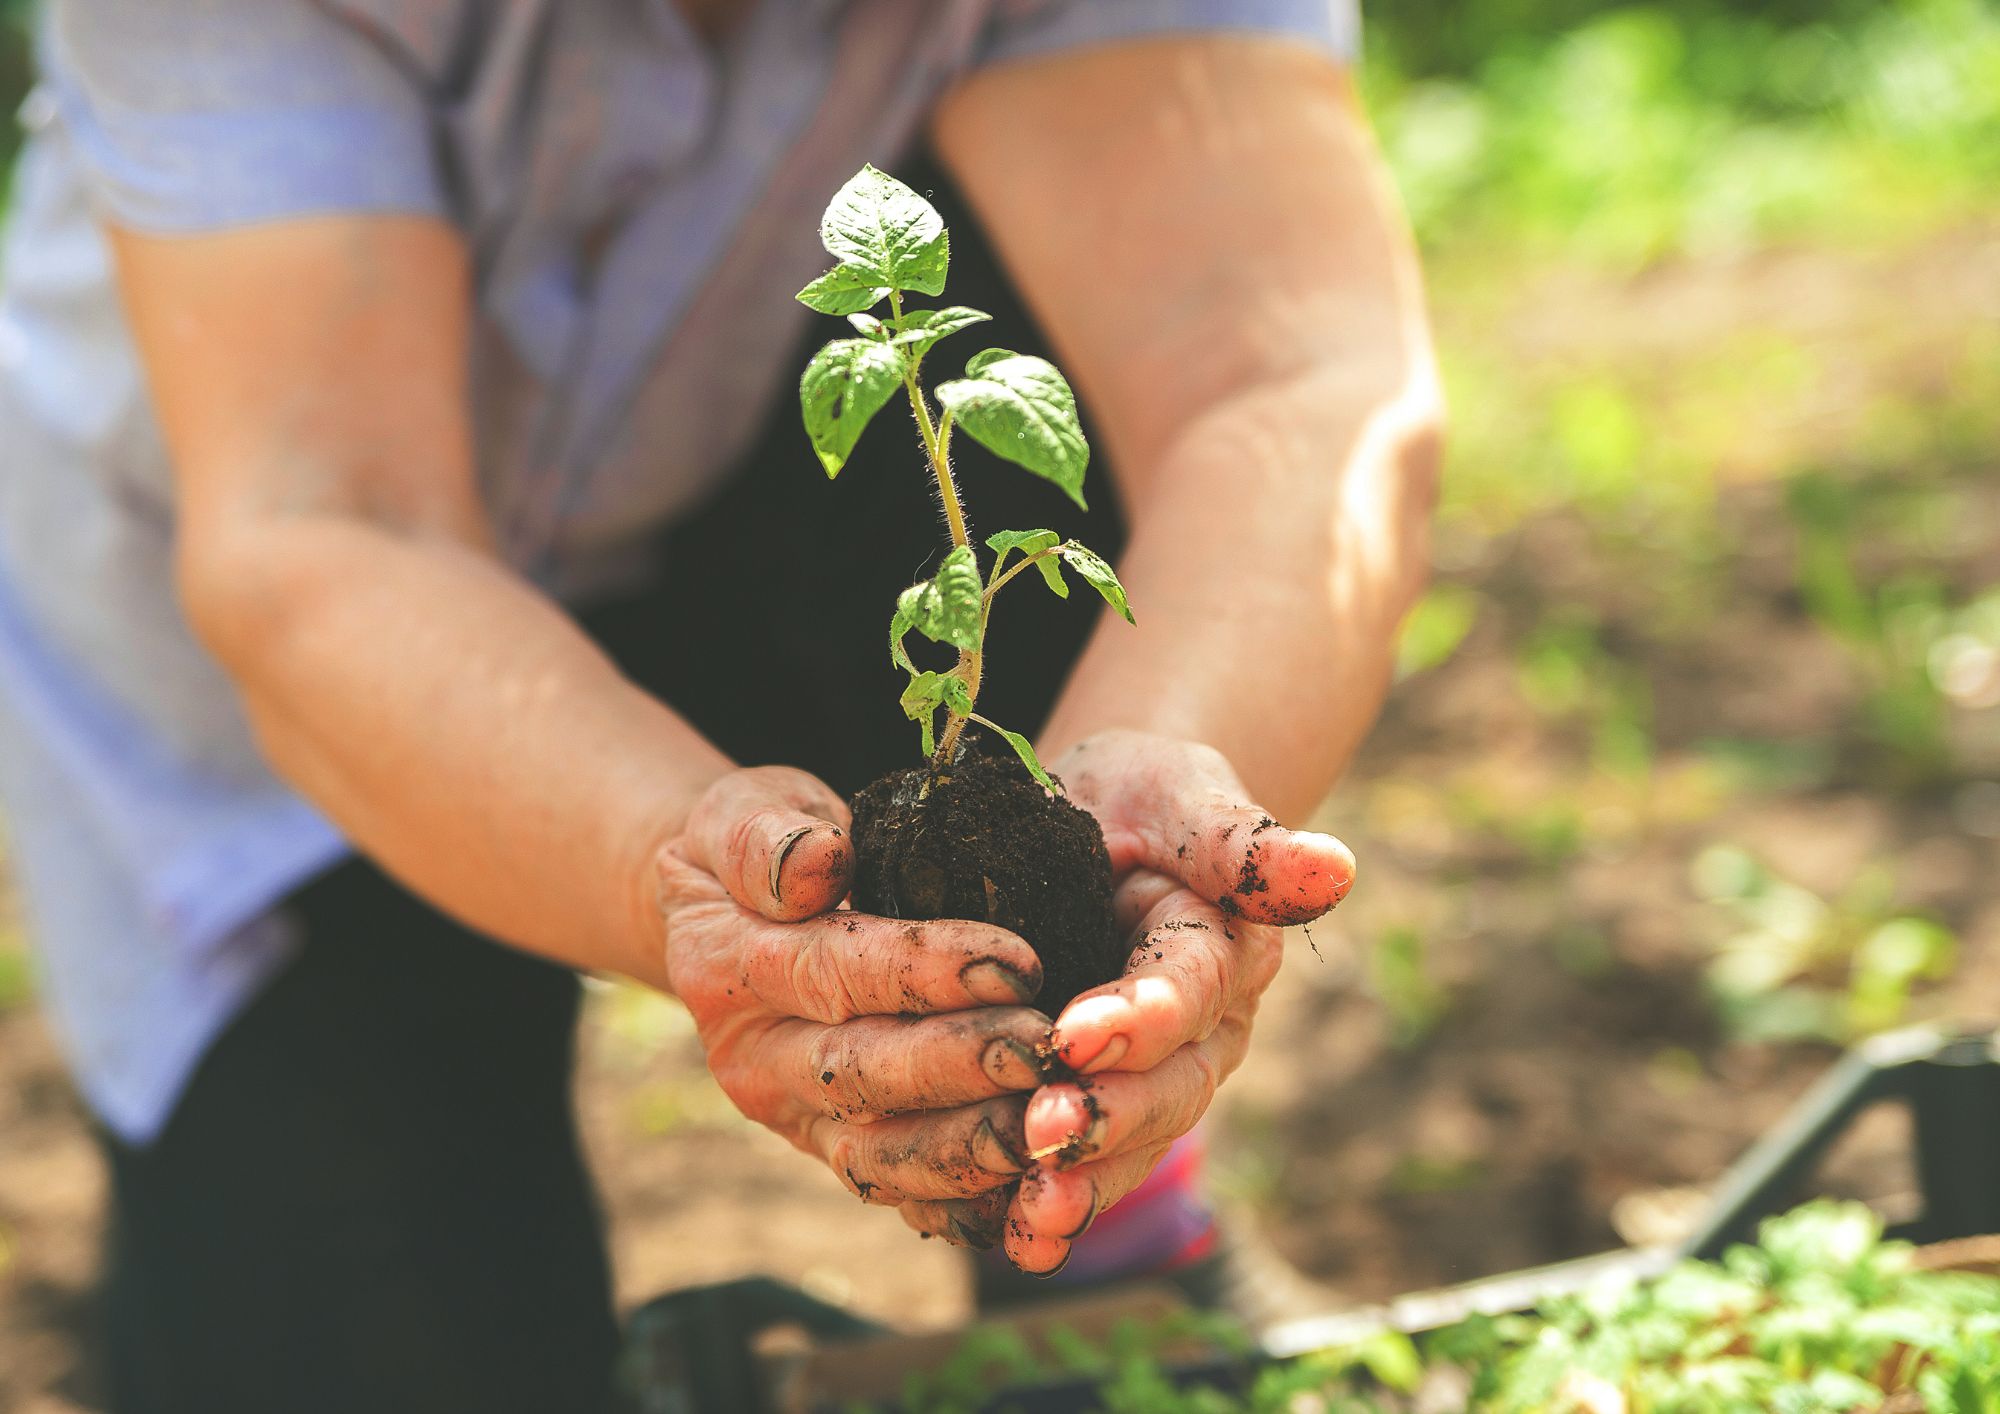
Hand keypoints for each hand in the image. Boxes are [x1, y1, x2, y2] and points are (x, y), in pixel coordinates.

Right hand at [657, 766, 1052, 1232]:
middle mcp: (752, 1059)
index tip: (1017, 963)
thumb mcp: (745, 810)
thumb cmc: (759, 849)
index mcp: (726, 968)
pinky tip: (1031, 1188)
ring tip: (1049, 1126)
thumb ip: (769, 836)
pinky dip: (963, 1203)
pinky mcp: (834, 1150)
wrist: (726, 920)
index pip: (833, 971)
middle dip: (960, 1067)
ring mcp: (792, 1117)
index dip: (925, 972)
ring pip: (880, 1156)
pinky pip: (900, 1192)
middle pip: (861, 1074)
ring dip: (968, 1149)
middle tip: (1046, 1050)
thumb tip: (819, 861)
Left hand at [892, 731, 1353, 1268]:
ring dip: (1083, 1183)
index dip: (1139, 1019)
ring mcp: (1157, 1081)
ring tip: (1033, 1210)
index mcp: (1223, 952)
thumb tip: (1331, 868)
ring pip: (1132, 1147)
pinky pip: (1083, 1170)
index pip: (1189, 992)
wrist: (1103, 826)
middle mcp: (1203, 1033)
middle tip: (1043, 1131)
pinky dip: (1042, 1207)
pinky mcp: (1101, 1109)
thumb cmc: (1143, 797)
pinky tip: (1002, 1233)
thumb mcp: (1182, 793)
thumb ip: (1239, 840)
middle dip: (1108, 1116)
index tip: (1077, 1035)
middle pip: (1168, 1089)